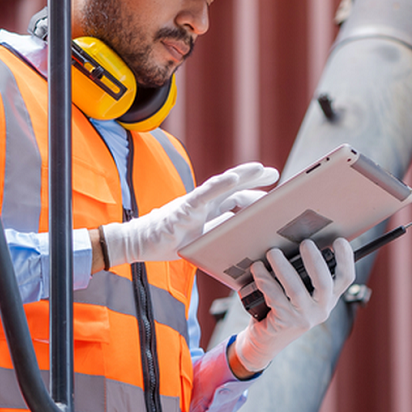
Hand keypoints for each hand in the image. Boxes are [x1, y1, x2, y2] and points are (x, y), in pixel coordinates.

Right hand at [100, 162, 276, 267]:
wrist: (137, 243)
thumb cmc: (167, 241)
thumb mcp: (199, 239)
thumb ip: (216, 231)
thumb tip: (238, 229)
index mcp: (207, 211)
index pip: (234, 198)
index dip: (253, 193)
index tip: (273, 192)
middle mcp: (202, 203)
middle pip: (232, 187)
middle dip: (253, 179)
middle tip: (275, 174)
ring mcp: (193, 203)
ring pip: (221, 185)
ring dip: (241, 175)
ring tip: (260, 168)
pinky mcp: (183, 208)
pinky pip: (204, 194)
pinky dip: (219, 184)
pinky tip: (233, 178)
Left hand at [232, 237, 354, 373]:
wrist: (267, 339)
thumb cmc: (285, 307)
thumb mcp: (301, 293)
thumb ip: (306, 274)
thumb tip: (297, 241)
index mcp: (329, 298)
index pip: (346, 278)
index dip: (346, 259)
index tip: (340, 240)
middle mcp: (321, 309)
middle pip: (325, 283)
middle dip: (314, 260)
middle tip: (305, 243)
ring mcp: (304, 318)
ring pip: (295, 289)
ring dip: (282, 267)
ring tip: (273, 252)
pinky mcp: (285, 322)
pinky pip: (274, 296)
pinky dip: (264, 279)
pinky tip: (257, 268)